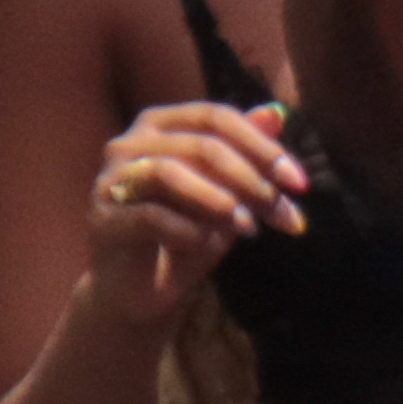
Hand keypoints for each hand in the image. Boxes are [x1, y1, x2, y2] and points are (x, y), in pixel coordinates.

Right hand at [82, 103, 305, 331]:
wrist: (143, 289)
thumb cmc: (187, 233)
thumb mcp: (229, 195)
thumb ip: (248, 156)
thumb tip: (277, 114)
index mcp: (161, 125)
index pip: (217, 117)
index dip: (263, 147)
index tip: (300, 184)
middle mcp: (130, 144)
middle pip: (200, 145)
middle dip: (251, 180)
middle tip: (281, 212)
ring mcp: (110, 180)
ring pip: (169, 173)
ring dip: (219, 202)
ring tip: (248, 228)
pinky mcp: (102, 219)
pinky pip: (150, 216)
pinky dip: (188, 230)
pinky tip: (208, 244)